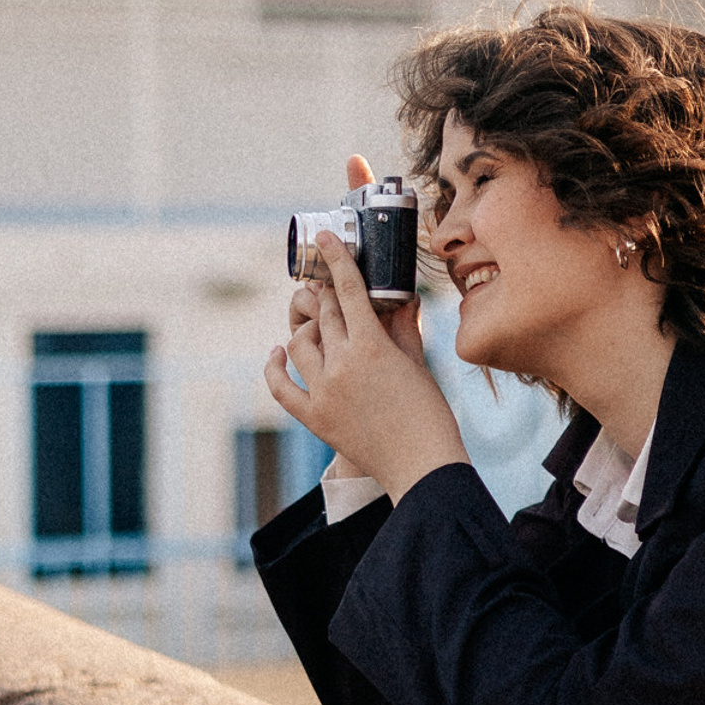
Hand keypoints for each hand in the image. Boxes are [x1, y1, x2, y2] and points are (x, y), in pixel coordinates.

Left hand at [267, 158, 467, 503]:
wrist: (420, 465)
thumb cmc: (429, 414)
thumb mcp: (419, 363)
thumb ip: (404, 328)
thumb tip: (402, 298)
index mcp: (373, 345)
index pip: (349, 291)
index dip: (336, 260)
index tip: (326, 239)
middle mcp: (342, 364)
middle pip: (324, 314)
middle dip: (323, 294)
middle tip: (325, 285)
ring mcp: (323, 391)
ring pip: (300, 343)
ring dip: (305, 327)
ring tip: (314, 322)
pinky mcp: (313, 417)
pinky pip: (280, 386)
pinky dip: (274, 366)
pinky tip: (277, 351)